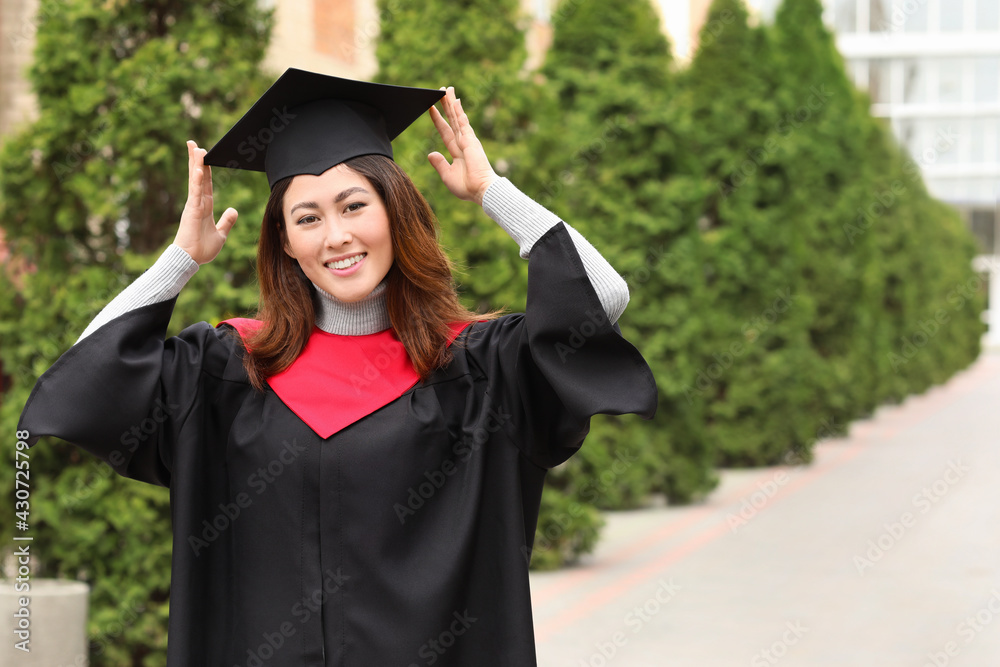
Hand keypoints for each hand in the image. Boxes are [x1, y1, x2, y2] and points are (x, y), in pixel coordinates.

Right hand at [173, 140, 237, 264]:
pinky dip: (198, 181)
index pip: (206, 184)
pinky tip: (200, 169)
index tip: (204, 156)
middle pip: (199, 177)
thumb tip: (234, 210)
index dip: (206, 169)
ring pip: (196, 181)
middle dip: (197, 160)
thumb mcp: (221, 234)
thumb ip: (227, 221)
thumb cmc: (202, 249)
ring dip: (196, 164)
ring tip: (196, 148)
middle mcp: (198, 203)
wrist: (191, 260)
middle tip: (194, 144)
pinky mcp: (192, 211)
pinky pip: (195, 192)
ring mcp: (194, 205)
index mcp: (205, 207)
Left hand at [427, 86, 498, 205]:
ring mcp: (468, 140)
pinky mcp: (471, 140)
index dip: (438, 120)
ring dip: (451, 103)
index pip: (445, 132)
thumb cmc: (467, 187)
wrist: (481, 190)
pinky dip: (458, 111)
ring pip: (457, 117)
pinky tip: (454, 100)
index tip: (432, 109)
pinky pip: (462, 122)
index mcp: (457, 151)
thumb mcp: (447, 175)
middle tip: (441, 91)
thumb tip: (430, 153)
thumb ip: (439, 164)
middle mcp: (463, 143)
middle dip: (446, 106)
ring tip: (446, 89)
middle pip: (452, 120)